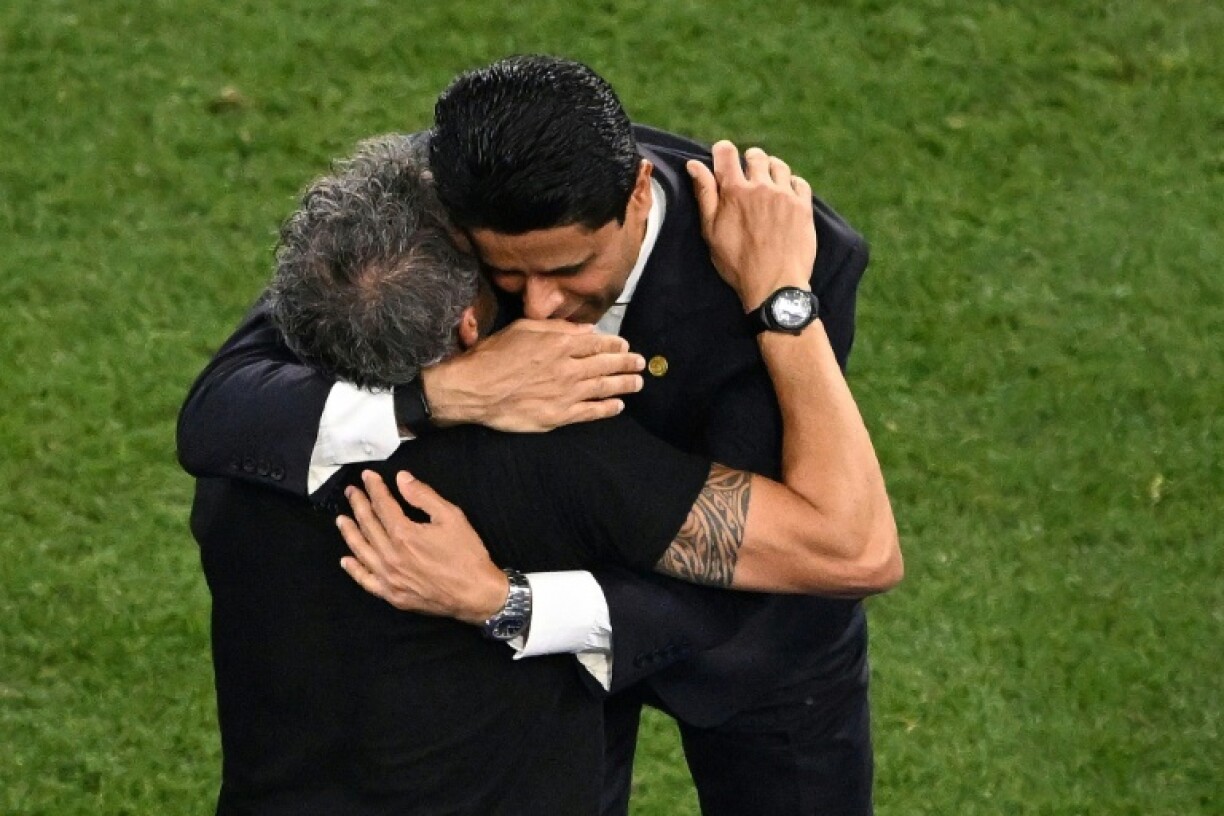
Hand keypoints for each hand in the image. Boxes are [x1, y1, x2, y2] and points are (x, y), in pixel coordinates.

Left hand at [336, 470, 508, 624]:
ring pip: (362, 551)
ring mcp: (388, 577)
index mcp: (404, 534)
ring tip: (342, 519)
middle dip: (358, 505)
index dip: (374, 488)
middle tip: (351, 492)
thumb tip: (401, 479)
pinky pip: (366, 580)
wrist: (476, 594)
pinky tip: (346, 560)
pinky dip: (354, 570)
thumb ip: (423, 496)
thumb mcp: (451, 516)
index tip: (367, 476)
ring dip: (350, 533)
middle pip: (368, 525)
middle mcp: (390, 555)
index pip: (382, 505)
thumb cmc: (466, 554)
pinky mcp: (392, 595)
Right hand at [421, 319, 644, 430]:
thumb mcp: (523, 329)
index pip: (597, 343)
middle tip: (641, 363)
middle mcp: (569, 368)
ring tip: (638, 383)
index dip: (615, 345)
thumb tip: (586, 330)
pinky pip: (590, 412)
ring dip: (624, 384)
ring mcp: (567, 393)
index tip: (626, 346)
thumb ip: (557, 328)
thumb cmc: (494, 355)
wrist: (476, 389)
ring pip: (603, 387)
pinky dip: (607, 408)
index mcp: (561, 344)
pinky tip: (619, 406)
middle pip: (605, 364)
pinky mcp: (560, 415)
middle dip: (627, 363)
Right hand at [686, 141, 817, 309]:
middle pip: (755, 155)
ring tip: (767, 188)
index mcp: (734, 191)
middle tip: (747, 179)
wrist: (775, 286)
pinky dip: (792, 185)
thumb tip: (694, 164)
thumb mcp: (711, 231)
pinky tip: (785, 198)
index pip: (726, 153)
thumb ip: (704, 194)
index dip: (722, 152)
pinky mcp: (803, 206)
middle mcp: (761, 187)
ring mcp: (785, 195)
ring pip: (779, 165)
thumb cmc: (737, 263)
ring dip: (771, 171)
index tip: (723, 159)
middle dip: (749, 162)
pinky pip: (799, 182)